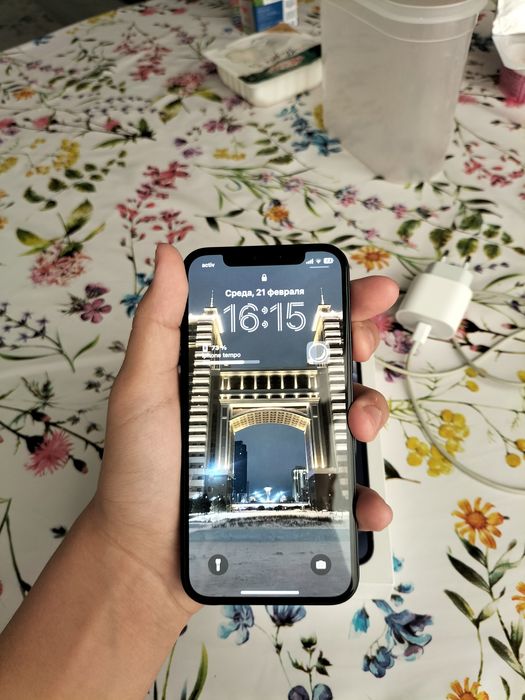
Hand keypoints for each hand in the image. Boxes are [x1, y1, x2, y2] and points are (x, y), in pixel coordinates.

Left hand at [88, 244, 397, 617]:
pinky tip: (368, 505)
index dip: (334, 305)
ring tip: (359, 429)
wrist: (143, 554)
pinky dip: (366, 497)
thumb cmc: (139, 467)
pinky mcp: (300, 497)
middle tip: (361, 348)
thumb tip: (167, 255)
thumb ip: (157, 325)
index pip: (291, 328)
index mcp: (239, 373)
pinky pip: (345, 491)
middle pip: (330, 365)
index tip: (370, 292)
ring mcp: (288, 450)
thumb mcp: (143, 389)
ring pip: (347, 420)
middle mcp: (269, 404)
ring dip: (370, 414)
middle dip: (359, 347)